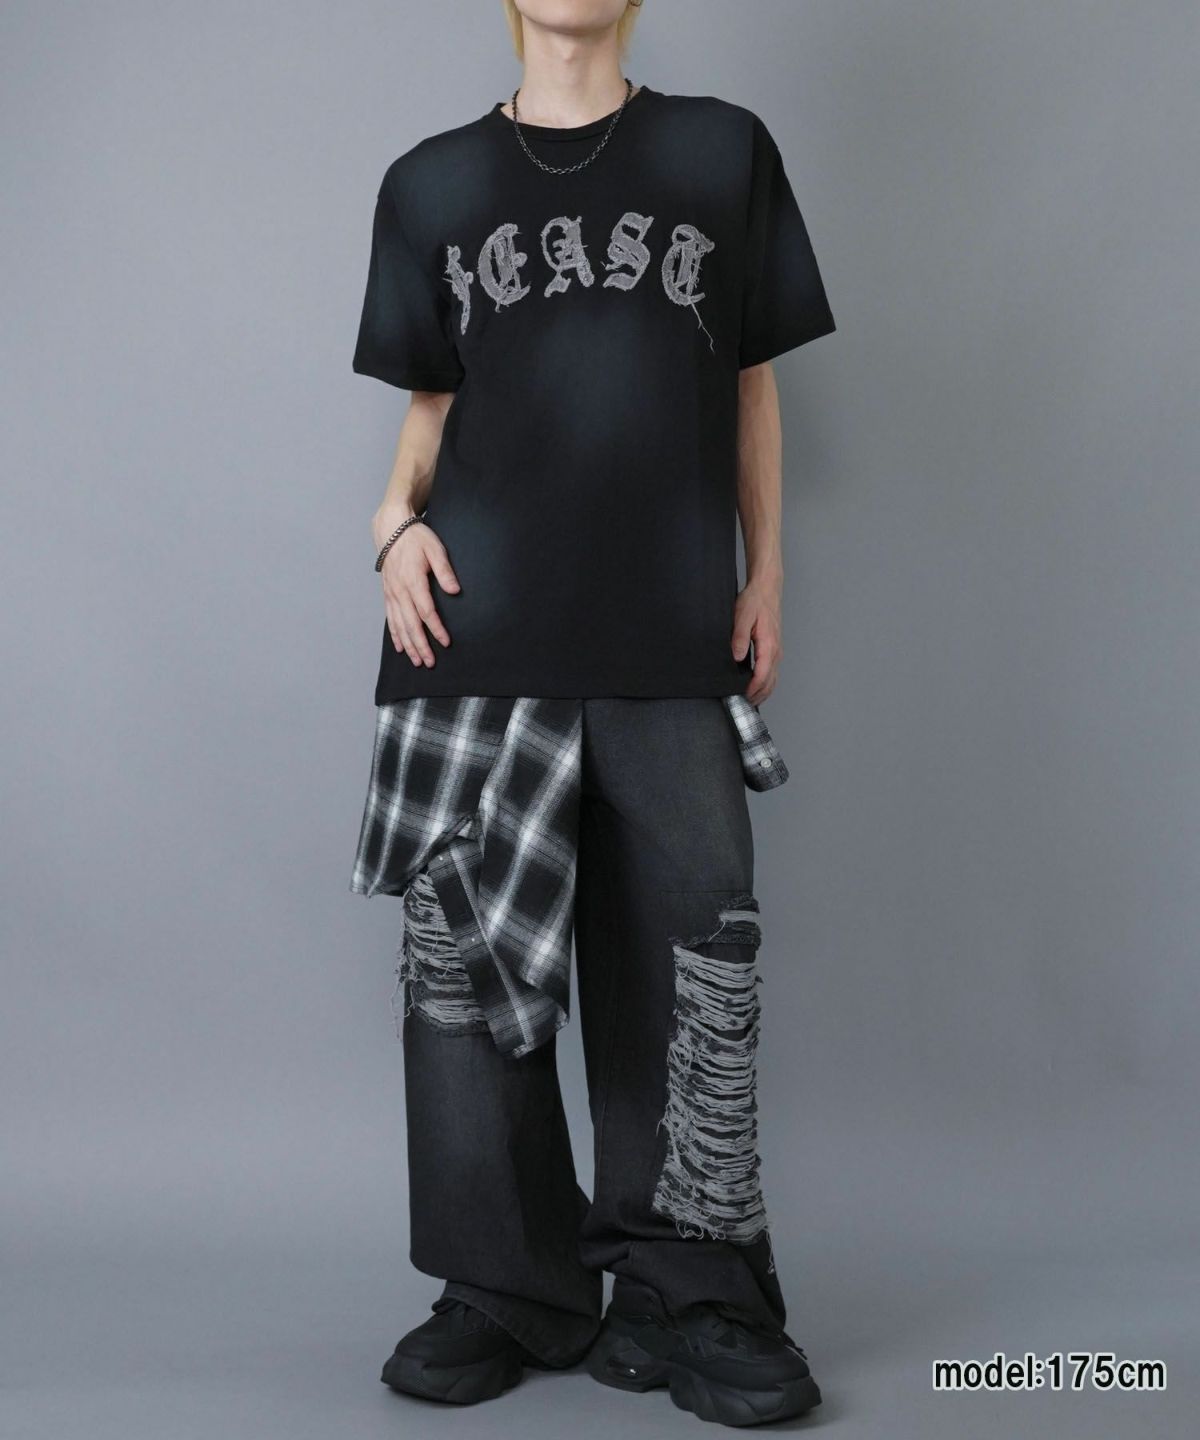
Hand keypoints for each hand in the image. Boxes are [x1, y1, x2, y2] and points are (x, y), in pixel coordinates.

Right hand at [376, 517, 459, 665]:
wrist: (391, 529)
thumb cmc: (416, 538)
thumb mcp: (435, 549)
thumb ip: (445, 571)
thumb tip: (455, 591)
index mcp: (413, 581)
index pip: (426, 611)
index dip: (436, 629)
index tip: (446, 642)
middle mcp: (400, 591)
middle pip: (411, 624)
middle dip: (421, 645)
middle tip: (430, 663)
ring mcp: (391, 593)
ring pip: (399, 625)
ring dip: (408, 645)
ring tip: (417, 662)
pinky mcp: (387, 594)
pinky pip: (390, 619)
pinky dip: (395, 635)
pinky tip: (401, 648)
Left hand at [731, 577, 781, 705]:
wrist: (767, 590)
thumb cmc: (754, 601)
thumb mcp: (742, 616)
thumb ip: (739, 637)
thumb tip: (737, 656)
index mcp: (768, 645)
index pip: (762, 675)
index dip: (752, 689)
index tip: (741, 696)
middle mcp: (776, 651)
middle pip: (770, 682)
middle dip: (758, 695)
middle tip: (742, 704)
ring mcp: (777, 651)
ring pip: (773, 679)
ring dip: (763, 692)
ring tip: (749, 700)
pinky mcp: (775, 650)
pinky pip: (773, 672)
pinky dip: (766, 684)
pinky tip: (756, 687)